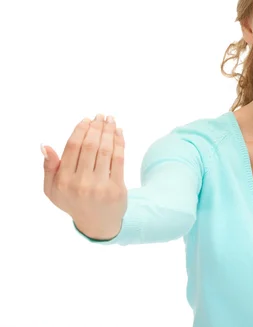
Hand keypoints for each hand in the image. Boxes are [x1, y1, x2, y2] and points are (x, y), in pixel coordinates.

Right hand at [42, 113, 126, 239]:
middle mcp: (81, 183)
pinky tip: (119, 132)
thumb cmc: (74, 201)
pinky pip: (119, 159)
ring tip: (110, 120)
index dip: (80, 130)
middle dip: (96, 127)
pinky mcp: (117, 188)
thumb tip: (45, 146)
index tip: (87, 119)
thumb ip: (49, 168)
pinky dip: (120, 142)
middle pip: (90, 146)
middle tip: (101, 116)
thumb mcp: (53, 189)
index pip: (73, 147)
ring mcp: (100, 186)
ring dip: (109, 131)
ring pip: (105, 150)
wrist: (98, 223)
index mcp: (63, 181)